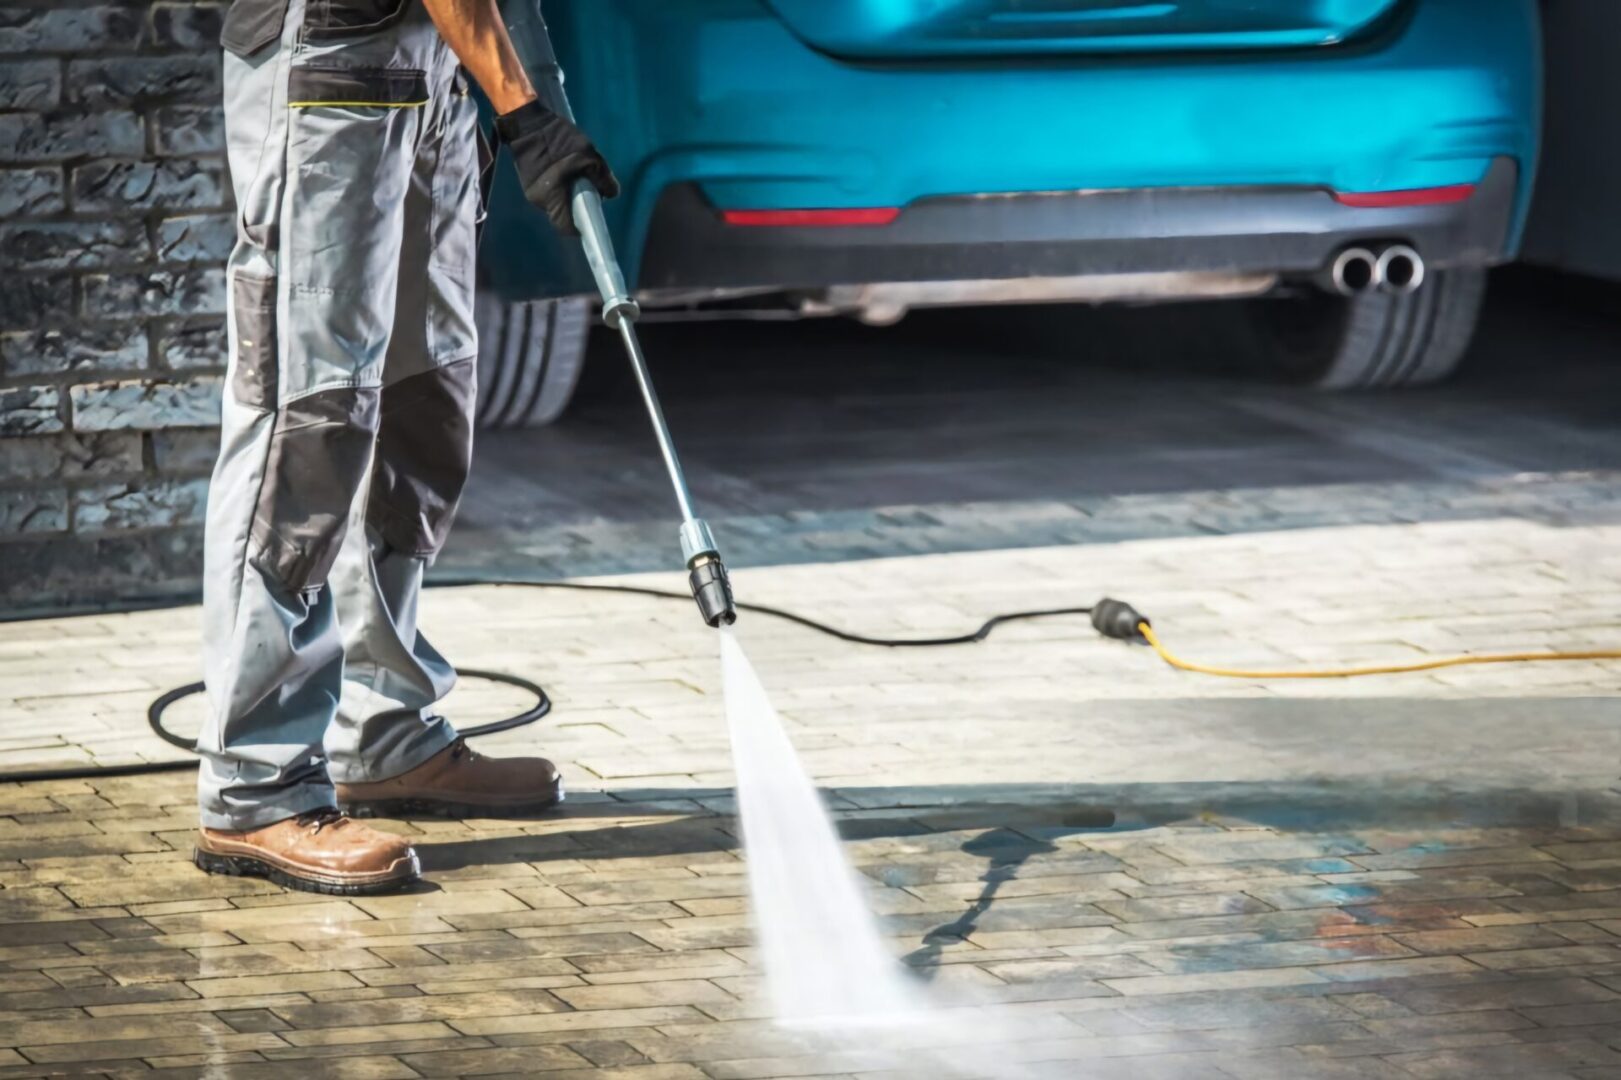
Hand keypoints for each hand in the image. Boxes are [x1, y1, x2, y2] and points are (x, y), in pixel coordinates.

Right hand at [495, 100, 619, 235]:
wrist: (527, 121)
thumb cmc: (558, 139)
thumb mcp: (589, 155)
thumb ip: (603, 178)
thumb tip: (611, 195)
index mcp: (552, 196)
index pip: (565, 226)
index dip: (579, 226)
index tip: (590, 217)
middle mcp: (539, 200)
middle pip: (561, 215)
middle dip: (576, 208)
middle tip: (588, 190)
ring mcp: (531, 192)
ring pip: (555, 204)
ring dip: (567, 196)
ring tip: (576, 177)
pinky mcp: (528, 183)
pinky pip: (548, 193)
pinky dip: (559, 188)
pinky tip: (565, 172)